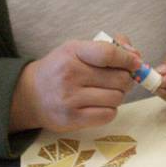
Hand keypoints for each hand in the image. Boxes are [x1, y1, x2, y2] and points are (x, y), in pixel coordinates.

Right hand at [10, 36, 141, 132]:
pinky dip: (110, 110)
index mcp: (73, 52)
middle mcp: (70, 74)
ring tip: (107, 92)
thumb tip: (136, 54)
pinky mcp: (71, 119)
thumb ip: (108, 47)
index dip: (128, 59)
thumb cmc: (60, 69)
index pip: (109, 54)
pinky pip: (107, 115)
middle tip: (119, 80)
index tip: (135, 62)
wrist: (30, 95)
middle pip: (119, 78)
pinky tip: (100, 104)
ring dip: (118, 95)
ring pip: (116, 97)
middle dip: (126, 79)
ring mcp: (70, 98)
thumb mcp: (78, 50)